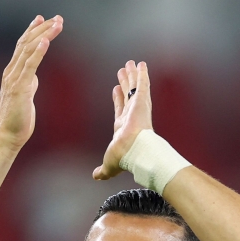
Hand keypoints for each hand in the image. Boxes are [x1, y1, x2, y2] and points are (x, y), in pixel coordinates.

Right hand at [0, 15, 62, 149]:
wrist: (7, 136)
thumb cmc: (17, 120)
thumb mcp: (25, 97)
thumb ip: (28, 84)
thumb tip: (34, 78)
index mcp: (12, 73)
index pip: (22, 46)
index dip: (32, 31)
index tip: (42, 19)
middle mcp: (11, 72)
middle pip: (26, 43)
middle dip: (42, 29)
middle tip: (57, 18)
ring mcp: (14, 79)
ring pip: (29, 50)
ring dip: (44, 35)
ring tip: (57, 25)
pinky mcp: (19, 88)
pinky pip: (30, 66)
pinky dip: (37, 52)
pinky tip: (46, 41)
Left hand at [93, 60, 152, 179]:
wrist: (134, 150)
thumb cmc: (123, 158)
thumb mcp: (109, 164)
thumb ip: (103, 170)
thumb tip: (96, 176)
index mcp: (124, 127)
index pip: (120, 108)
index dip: (118, 99)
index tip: (115, 88)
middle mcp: (132, 115)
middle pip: (128, 95)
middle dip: (125, 83)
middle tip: (123, 71)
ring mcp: (138, 107)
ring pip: (134, 87)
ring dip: (132, 75)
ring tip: (130, 63)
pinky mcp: (143, 101)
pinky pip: (142, 83)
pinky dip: (142, 74)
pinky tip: (141, 64)